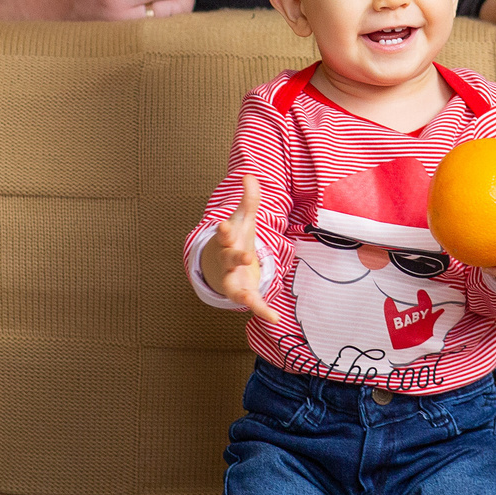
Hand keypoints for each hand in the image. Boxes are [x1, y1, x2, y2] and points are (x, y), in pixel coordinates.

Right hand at [198, 175, 279, 320]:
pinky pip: (252, 303)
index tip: (224, 225)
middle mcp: (227, 261)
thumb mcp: (244, 220)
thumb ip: (249, 200)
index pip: (224, 234)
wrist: (221, 266)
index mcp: (227, 241)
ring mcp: (233, 279)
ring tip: (249, 299)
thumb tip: (250, 175)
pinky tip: (274, 318)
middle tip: (246, 256)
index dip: (224, 231)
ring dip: (242, 292)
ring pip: (235, 287)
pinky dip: (262, 311)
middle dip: (235, 257)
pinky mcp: (243, 293)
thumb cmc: (235, 240)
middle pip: (229, 258)